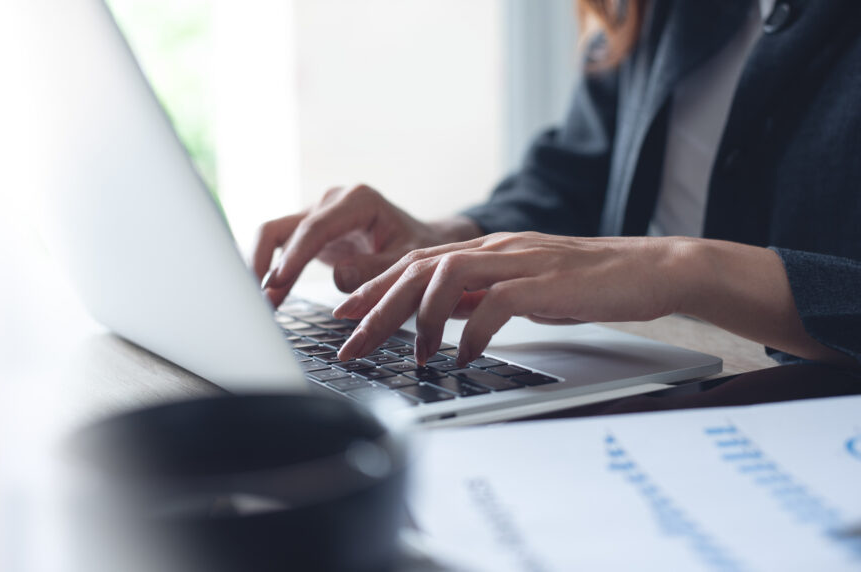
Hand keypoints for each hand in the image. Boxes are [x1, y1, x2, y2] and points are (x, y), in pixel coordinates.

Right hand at [252, 184, 481, 306]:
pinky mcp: (312, 231)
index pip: (315, 228)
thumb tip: (338, 277)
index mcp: (358, 201)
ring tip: (261, 303)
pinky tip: (269, 297)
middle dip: (265, 263)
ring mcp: (319, 214)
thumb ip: (376, 269)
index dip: (293, 256)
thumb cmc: (422, 248)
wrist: (425, 240)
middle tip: (259, 299)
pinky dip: (273, 271)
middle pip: (283, 227)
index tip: (277, 283)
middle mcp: (333, 201)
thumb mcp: (409, 260)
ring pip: (275, 236)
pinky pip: (282, 248)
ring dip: (262, 268)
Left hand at [333, 232, 689, 364]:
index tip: (344, 313)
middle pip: (417, 270)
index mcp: (484, 251)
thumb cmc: (586, 283)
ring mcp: (518, 261)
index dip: (374, 286)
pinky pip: (496, 302)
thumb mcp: (519, 290)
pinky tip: (465, 355)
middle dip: (376, 307)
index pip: (414, 263)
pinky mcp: (546, 282)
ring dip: (420, 318)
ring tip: (412, 355)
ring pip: (445, 277)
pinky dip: (474, 330)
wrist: (650, 269)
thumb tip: (437, 316)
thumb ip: (478, 297)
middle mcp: (494, 249)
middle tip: (351, 342)